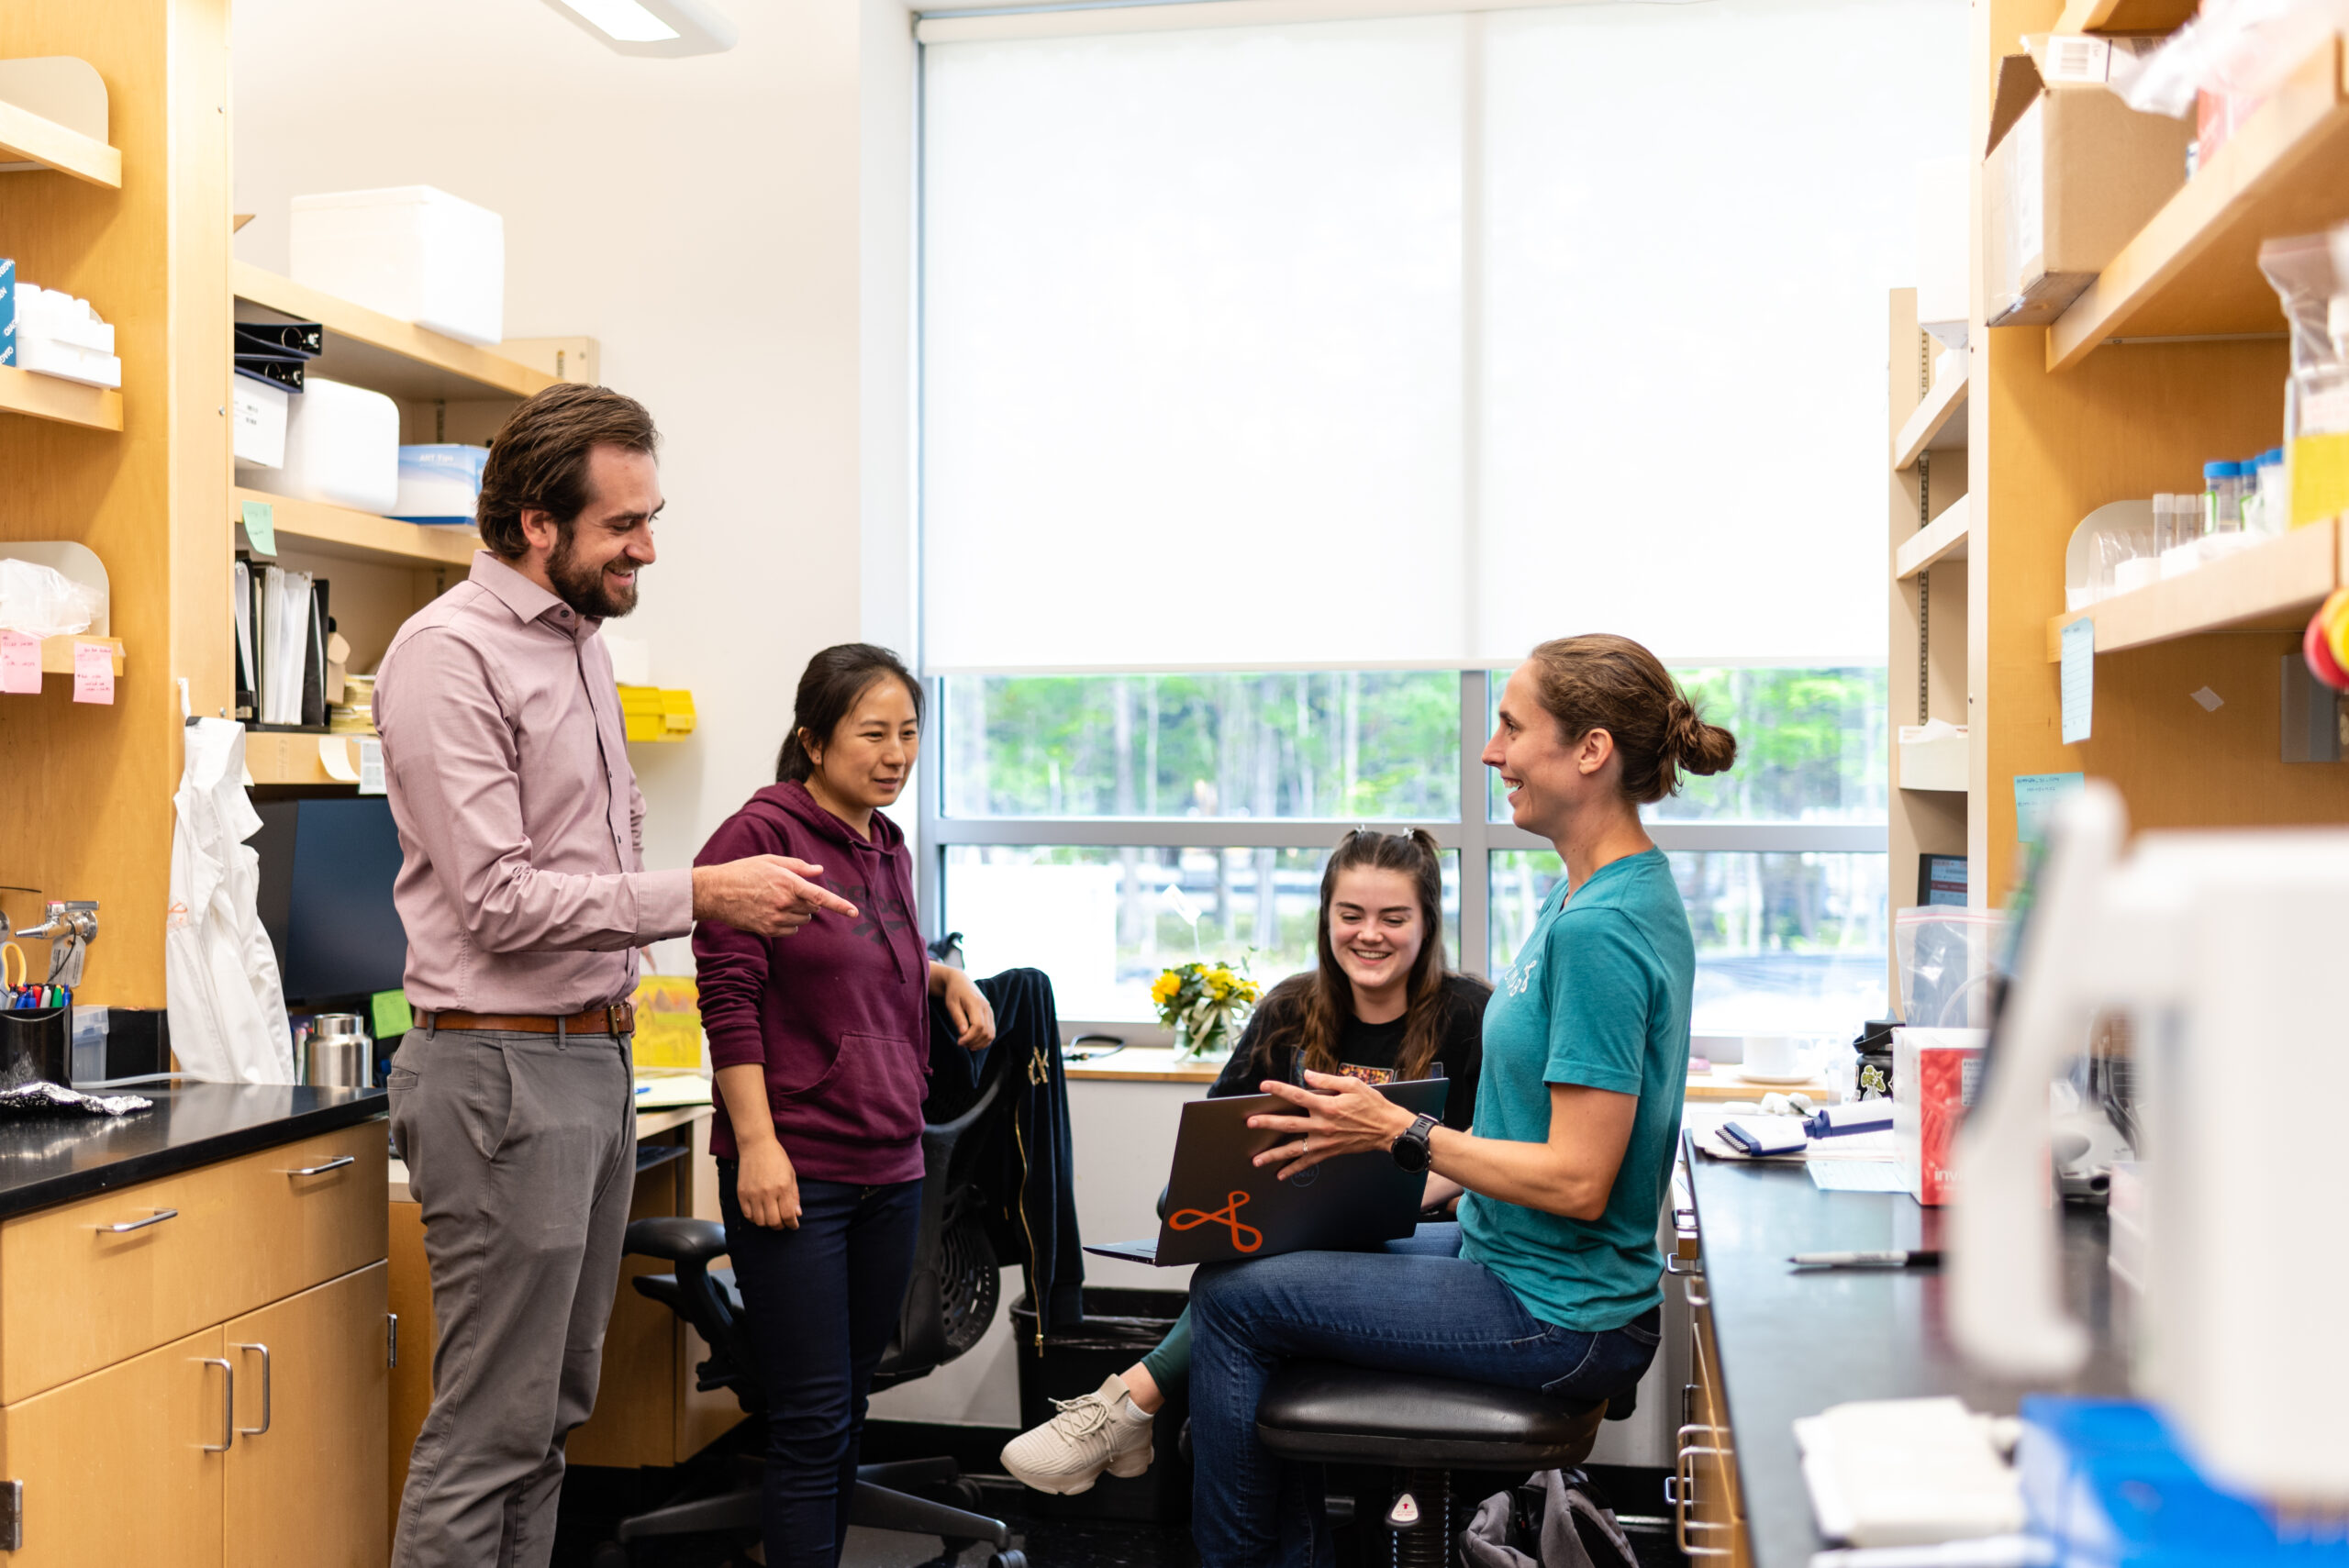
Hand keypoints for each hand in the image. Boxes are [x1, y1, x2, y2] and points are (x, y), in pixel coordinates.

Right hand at [693, 855, 858, 936]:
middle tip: (788, 891)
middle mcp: (785, 902)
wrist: (716, 892)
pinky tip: (771, 912)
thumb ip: (798, 866)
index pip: (821, 896)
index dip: (840, 905)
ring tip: (776, 900)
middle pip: (813, 908)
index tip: (854, 912)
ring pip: (803, 920)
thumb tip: (819, 870)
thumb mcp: (771, 861)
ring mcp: (776, 918)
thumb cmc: (743, 871)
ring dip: (798, 912)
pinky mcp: (768, 930)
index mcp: (788, 883)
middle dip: (808, 901)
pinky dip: (788, 924)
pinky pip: (791, 931)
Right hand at [735, 1139, 800, 1228]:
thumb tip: (797, 1214)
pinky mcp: (741, 1193)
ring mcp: (753, 1193)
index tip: (794, 1225)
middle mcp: (767, 1192)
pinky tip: (760, 1212)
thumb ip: (794, 1196)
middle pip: (773, 1222)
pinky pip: (747, 1215)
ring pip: (759, 1221)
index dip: (792, 1224)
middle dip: (781, 1226)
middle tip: (783, 1222)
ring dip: (767, 1223)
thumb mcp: (791, 1174)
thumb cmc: (777, 1158)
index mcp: (782, 1187)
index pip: (788, 1215)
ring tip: (771, 1217)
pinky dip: (754, 1218)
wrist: (756, 1145)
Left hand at [934, 966, 995, 1048]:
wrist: (960, 981)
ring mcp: (990, 1011)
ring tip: (967, 1044)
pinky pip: (991, 1031)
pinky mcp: (990, 1014)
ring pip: (991, 1033)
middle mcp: (986, 1008)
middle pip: (986, 1032)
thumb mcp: (951, 1004)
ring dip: (980, 1043)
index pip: (978, 1026)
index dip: (969, 1037)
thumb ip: (958, 1018)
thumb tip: (963, 1033)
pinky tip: (974, 1043)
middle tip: (961, 1043)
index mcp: (976, 1003)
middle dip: (973, 1041)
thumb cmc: (953, 992)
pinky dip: (984, 1040)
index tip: (959, 1042)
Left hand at [1246, 1070, 1418, 1179]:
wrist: (1388, 1130)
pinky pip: (1307, 1162)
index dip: (1279, 1089)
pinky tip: (1280, 1174)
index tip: (1264, 1086)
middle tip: (1250, 1123)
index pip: (1297, 1095)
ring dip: (1274, 1154)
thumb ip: (1328, 1080)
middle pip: (1289, 1124)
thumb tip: (1307, 1075)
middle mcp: (1323, 1125)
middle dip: (1267, 1123)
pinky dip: (1293, 1169)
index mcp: (1327, 1105)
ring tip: (1256, 1159)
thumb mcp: (1353, 1085)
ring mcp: (1325, 1141)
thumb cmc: (1373, 1105)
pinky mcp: (1329, 1152)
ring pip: (1294, 1149)